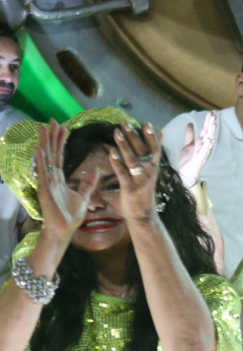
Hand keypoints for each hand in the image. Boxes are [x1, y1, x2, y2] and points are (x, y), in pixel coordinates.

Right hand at [34, 121, 99, 241]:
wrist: (64, 230)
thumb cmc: (71, 216)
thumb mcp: (84, 196)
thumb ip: (88, 183)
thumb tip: (95, 171)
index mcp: (59, 179)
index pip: (60, 156)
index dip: (62, 142)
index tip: (64, 128)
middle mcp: (51, 178)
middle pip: (52, 153)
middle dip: (53, 137)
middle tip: (53, 120)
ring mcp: (47, 182)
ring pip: (47, 159)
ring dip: (45, 143)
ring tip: (44, 128)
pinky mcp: (44, 189)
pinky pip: (43, 172)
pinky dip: (41, 160)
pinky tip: (39, 148)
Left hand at [107, 122, 162, 222]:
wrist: (143, 214)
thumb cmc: (145, 190)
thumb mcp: (152, 170)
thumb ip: (154, 152)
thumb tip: (160, 133)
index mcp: (154, 167)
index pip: (154, 149)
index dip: (151, 136)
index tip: (146, 123)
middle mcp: (149, 172)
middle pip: (142, 151)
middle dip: (133, 136)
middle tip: (124, 122)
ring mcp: (140, 180)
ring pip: (132, 160)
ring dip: (124, 145)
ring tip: (116, 132)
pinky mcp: (129, 188)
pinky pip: (122, 173)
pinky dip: (117, 162)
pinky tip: (111, 152)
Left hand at [176, 112, 216, 188]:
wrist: (185, 173)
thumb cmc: (188, 160)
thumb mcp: (188, 145)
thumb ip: (190, 135)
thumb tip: (190, 123)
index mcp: (202, 143)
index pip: (206, 130)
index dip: (208, 122)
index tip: (211, 113)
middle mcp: (204, 146)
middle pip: (208, 133)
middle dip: (211, 124)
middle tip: (213, 114)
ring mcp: (203, 152)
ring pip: (208, 140)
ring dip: (211, 132)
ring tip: (213, 124)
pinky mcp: (199, 159)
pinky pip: (204, 151)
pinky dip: (207, 145)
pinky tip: (209, 139)